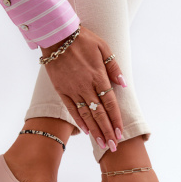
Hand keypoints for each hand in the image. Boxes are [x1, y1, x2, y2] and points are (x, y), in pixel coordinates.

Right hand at [40, 26, 126, 149]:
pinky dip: (79, 121)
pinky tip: (85, 132)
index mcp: (98, 76)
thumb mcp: (104, 47)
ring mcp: (73, 90)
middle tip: (113, 147)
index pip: (110, 104)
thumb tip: (124, 84)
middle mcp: (86, 86)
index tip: (121, 133)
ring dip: (95, 131)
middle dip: (107, 132)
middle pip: (99, 114)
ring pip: (86, 115)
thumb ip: (114, 67)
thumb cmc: (83, 39)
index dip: (116, 120)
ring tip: (102, 144)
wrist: (57, 34)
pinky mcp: (61, 90)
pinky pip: (71, 109)